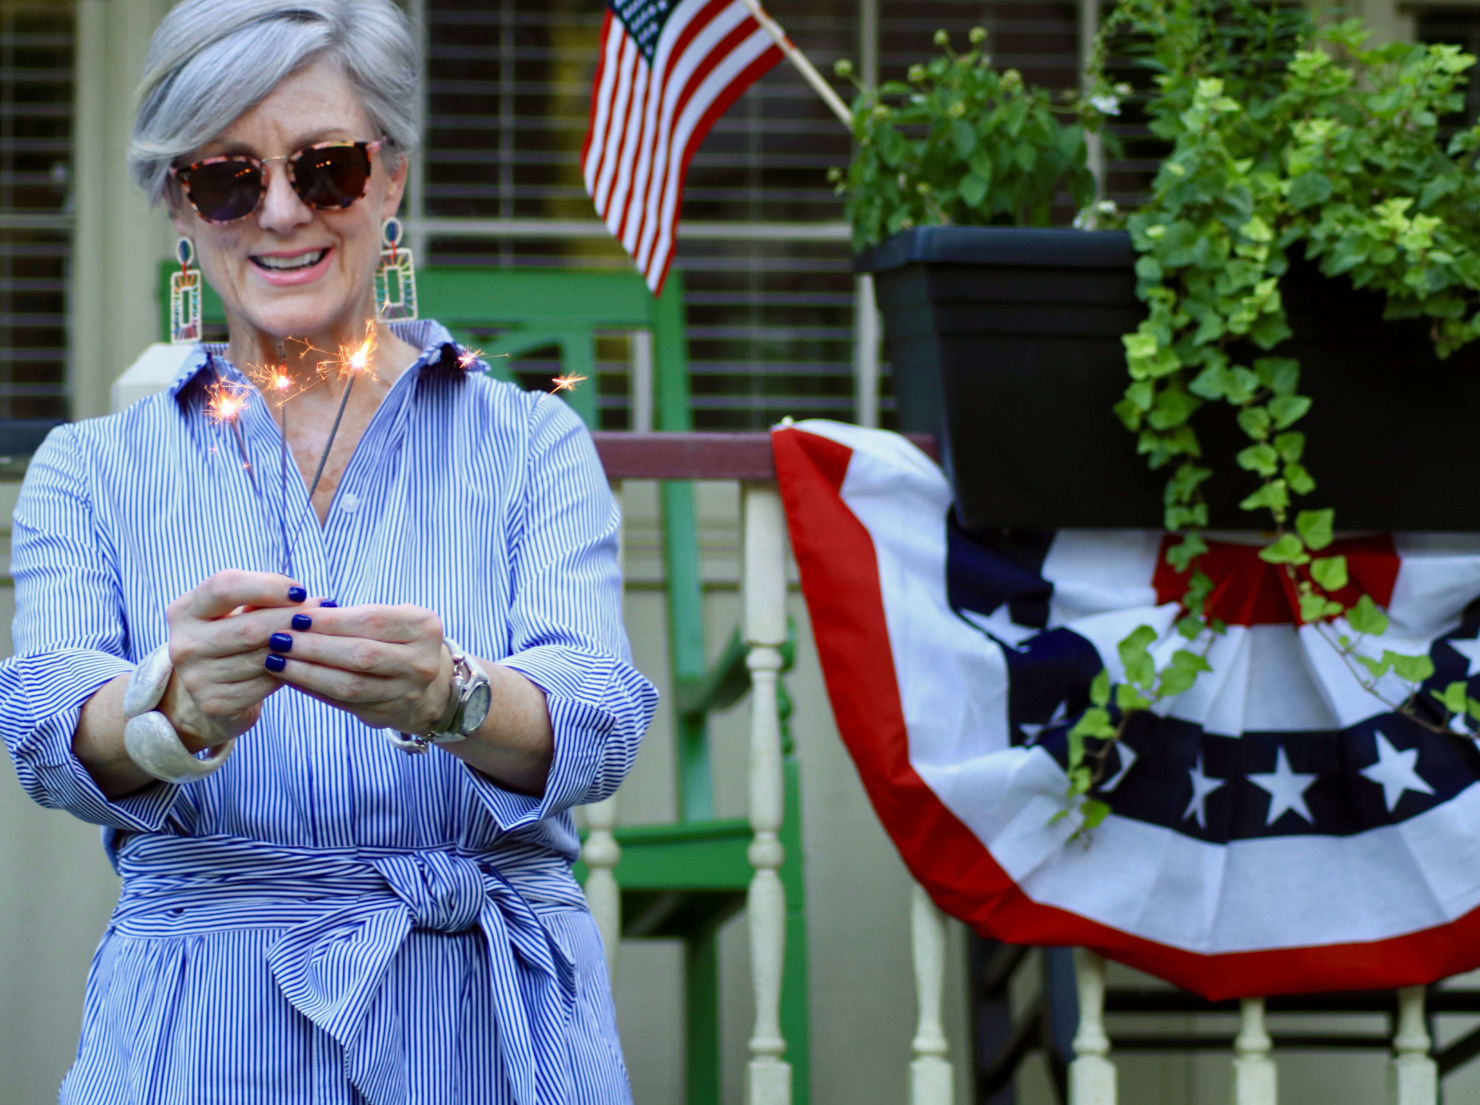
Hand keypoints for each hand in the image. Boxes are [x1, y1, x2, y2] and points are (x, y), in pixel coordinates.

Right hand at [161, 569, 312, 750]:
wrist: (210, 694)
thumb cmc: (232, 640)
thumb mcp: (236, 613)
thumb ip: (263, 600)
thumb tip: (311, 600)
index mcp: (185, 610)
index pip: (224, 586)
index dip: (267, 586)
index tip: (300, 591)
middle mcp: (183, 644)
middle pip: (250, 626)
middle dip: (292, 619)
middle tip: (321, 615)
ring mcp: (196, 677)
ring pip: (263, 656)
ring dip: (296, 646)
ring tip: (316, 638)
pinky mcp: (215, 703)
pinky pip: (267, 682)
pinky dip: (288, 672)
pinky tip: (298, 665)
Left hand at [262, 603, 455, 733]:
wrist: (427, 684)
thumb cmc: (397, 640)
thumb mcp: (391, 618)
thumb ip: (352, 616)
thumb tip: (298, 613)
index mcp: (424, 628)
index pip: (372, 621)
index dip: (331, 621)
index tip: (296, 617)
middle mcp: (421, 662)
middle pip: (362, 655)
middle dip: (315, 647)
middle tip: (279, 639)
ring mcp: (406, 692)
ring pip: (350, 685)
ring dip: (307, 672)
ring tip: (277, 660)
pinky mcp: (386, 714)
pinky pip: (342, 703)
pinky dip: (312, 690)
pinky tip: (290, 678)